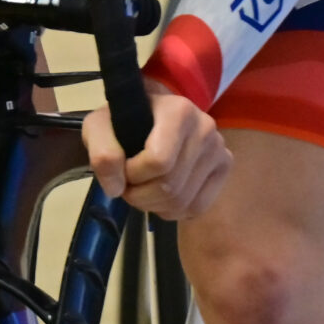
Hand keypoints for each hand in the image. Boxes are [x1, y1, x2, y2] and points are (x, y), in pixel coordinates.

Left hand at [82, 82, 231, 220]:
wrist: (152, 115)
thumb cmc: (125, 119)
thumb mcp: (99, 127)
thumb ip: (102, 152)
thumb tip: (117, 187)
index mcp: (179, 111)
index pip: (158, 161)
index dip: (133, 174)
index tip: (123, 167)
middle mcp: (205, 129)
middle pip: (170, 185)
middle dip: (140, 194)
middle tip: (129, 184)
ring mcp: (219, 150)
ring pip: (182, 201)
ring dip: (154, 205)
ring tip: (143, 188)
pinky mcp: (224, 168)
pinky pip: (197, 207)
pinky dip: (173, 211)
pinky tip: (162, 196)